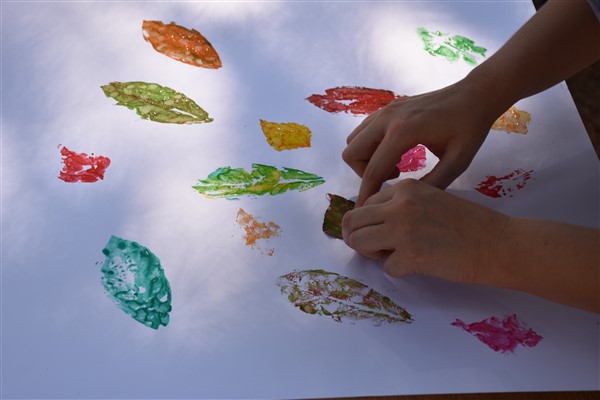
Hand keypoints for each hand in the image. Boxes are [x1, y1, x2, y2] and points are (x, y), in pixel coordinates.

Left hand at [341, 179, 509, 285]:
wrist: (501, 243)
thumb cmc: (470, 224)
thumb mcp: (431, 200)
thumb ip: (402, 206)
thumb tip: (372, 225)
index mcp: (405, 187)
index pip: (365, 204)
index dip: (370, 222)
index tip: (385, 233)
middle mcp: (399, 204)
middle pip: (352, 221)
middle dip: (358, 238)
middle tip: (377, 249)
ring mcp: (402, 229)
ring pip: (358, 241)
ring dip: (370, 253)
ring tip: (394, 256)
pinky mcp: (410, 255)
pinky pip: (385, 267)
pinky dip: (398, 270)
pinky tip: (420, 266)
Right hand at [342, 78, 499, 205]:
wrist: (475, 94)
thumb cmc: (471, 128)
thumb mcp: (458, 162)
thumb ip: (432, 183)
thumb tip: (406, 202)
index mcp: (403, 131)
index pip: (373, 170)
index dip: (367, 194)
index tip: (366, 210)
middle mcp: (387, 118)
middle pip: (352, 152)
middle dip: (364, 173)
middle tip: (392, 179)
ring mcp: (385, 110)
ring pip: (354, 140)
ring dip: (366, 159)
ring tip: (394, 166)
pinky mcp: (388, 108)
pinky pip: (364, 130)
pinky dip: (371, 146)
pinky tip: (396, 153)